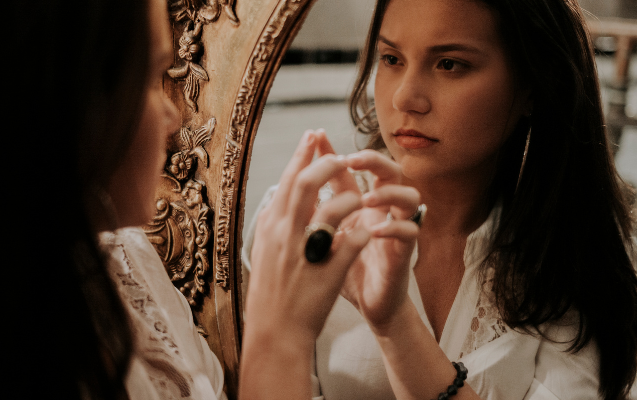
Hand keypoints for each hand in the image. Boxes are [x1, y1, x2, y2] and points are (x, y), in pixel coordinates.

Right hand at [244, 130, 370, 345]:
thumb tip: (283, 193)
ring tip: (360, 198)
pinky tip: (370, 230)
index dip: (302, 154)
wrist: (274, 333)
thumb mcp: (266, 250)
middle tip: (342, 156)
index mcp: (270, 226)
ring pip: (333, 208)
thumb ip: (276, 221)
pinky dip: (363, 231)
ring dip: (350, 198)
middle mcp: (284, 234)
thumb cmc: (271, 292)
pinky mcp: (328, 271)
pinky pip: (353, 241)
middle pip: (307, 184)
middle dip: (327, 164)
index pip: (287, 179)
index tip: (314, 135)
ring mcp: (306, 252)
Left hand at [314, 136, 419, 331]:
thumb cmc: (346, 272)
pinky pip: (410, 232)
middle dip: (372, 160)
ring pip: (409, 196)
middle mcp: (383, 211)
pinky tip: (376, 231)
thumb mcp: (323, 239)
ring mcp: (397, 230)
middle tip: (351, 160)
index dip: (333, 152)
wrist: (368, 307)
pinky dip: (395, 228)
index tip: (315, 136)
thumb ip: (313, 214)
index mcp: (360, 205)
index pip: (350, 170)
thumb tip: (286, 189)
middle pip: (390, 171)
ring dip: (388, 193)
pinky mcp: (404, 253)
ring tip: (366, 198)